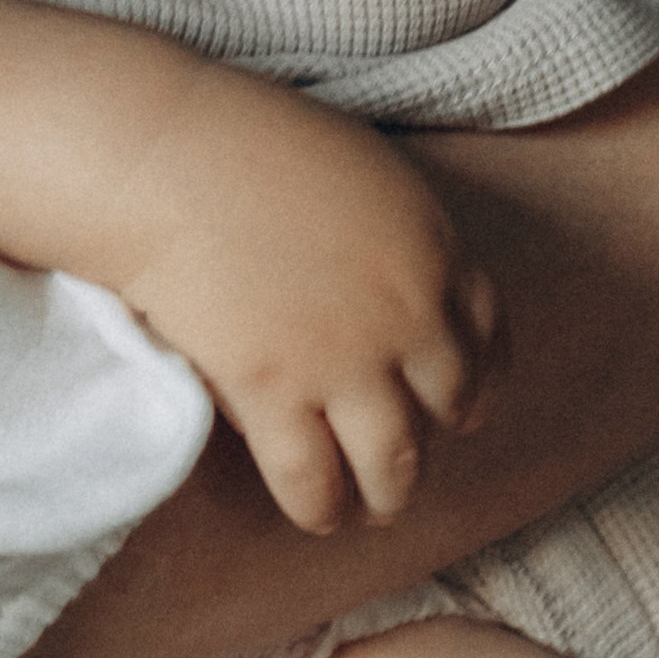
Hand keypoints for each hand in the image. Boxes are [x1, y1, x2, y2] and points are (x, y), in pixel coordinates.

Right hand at [117, 100, 498, 534]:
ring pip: (395, 464)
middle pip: (449, 406)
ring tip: (368, 508)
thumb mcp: (362, 173)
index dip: (477, 382)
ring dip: (387, 495)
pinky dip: (321, 506)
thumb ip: (391, 236)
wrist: (170, 159)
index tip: (459, 406)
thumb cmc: (247, 145)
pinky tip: (317, 512)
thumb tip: (385, 281)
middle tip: (403, 456)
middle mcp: (409, 314)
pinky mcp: (277, 394)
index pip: (488, 339)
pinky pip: (315, 480)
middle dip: (431, 438)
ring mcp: (347, 360)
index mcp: (435, 249)